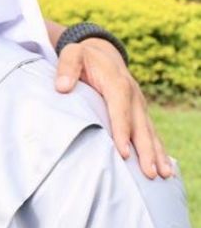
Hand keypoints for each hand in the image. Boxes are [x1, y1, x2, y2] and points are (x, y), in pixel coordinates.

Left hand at [55, 38, 171, 179]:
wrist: (101, 52)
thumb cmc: (83, 57)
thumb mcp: (72, 54)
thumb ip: (66, 68)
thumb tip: (62, 87)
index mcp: (117, 82)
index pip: (120, 108)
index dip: (122, 130)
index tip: (123, 153)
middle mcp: (132, 94)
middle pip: (140, 125)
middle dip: (145, 150)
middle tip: (149, 173)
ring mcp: (138, 104)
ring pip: (149, 131)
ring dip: (157, 153)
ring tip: (164, 175)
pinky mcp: (139, 111)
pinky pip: (150, 132)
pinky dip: (158, 149)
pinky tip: (164, 167)